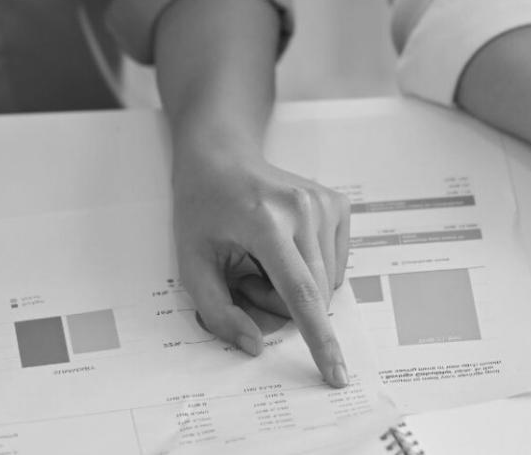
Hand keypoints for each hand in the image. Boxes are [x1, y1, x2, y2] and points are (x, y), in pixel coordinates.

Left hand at [172, 147, 352, 387]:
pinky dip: (311, 270)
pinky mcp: (339, 205)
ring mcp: (327, 204)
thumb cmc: (203, 210)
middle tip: (245, 274)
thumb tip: (256, 345)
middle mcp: (305, 210)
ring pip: (326, 284)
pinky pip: (335, 266)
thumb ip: (218, 312)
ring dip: (294, 286)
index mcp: (267, 222)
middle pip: (313, 294)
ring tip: (263, 256)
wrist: (222, 158)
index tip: (336, 373)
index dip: (319, 339)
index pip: (301, 293)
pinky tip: (285, 246)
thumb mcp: (191, 263)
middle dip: (278, 301)